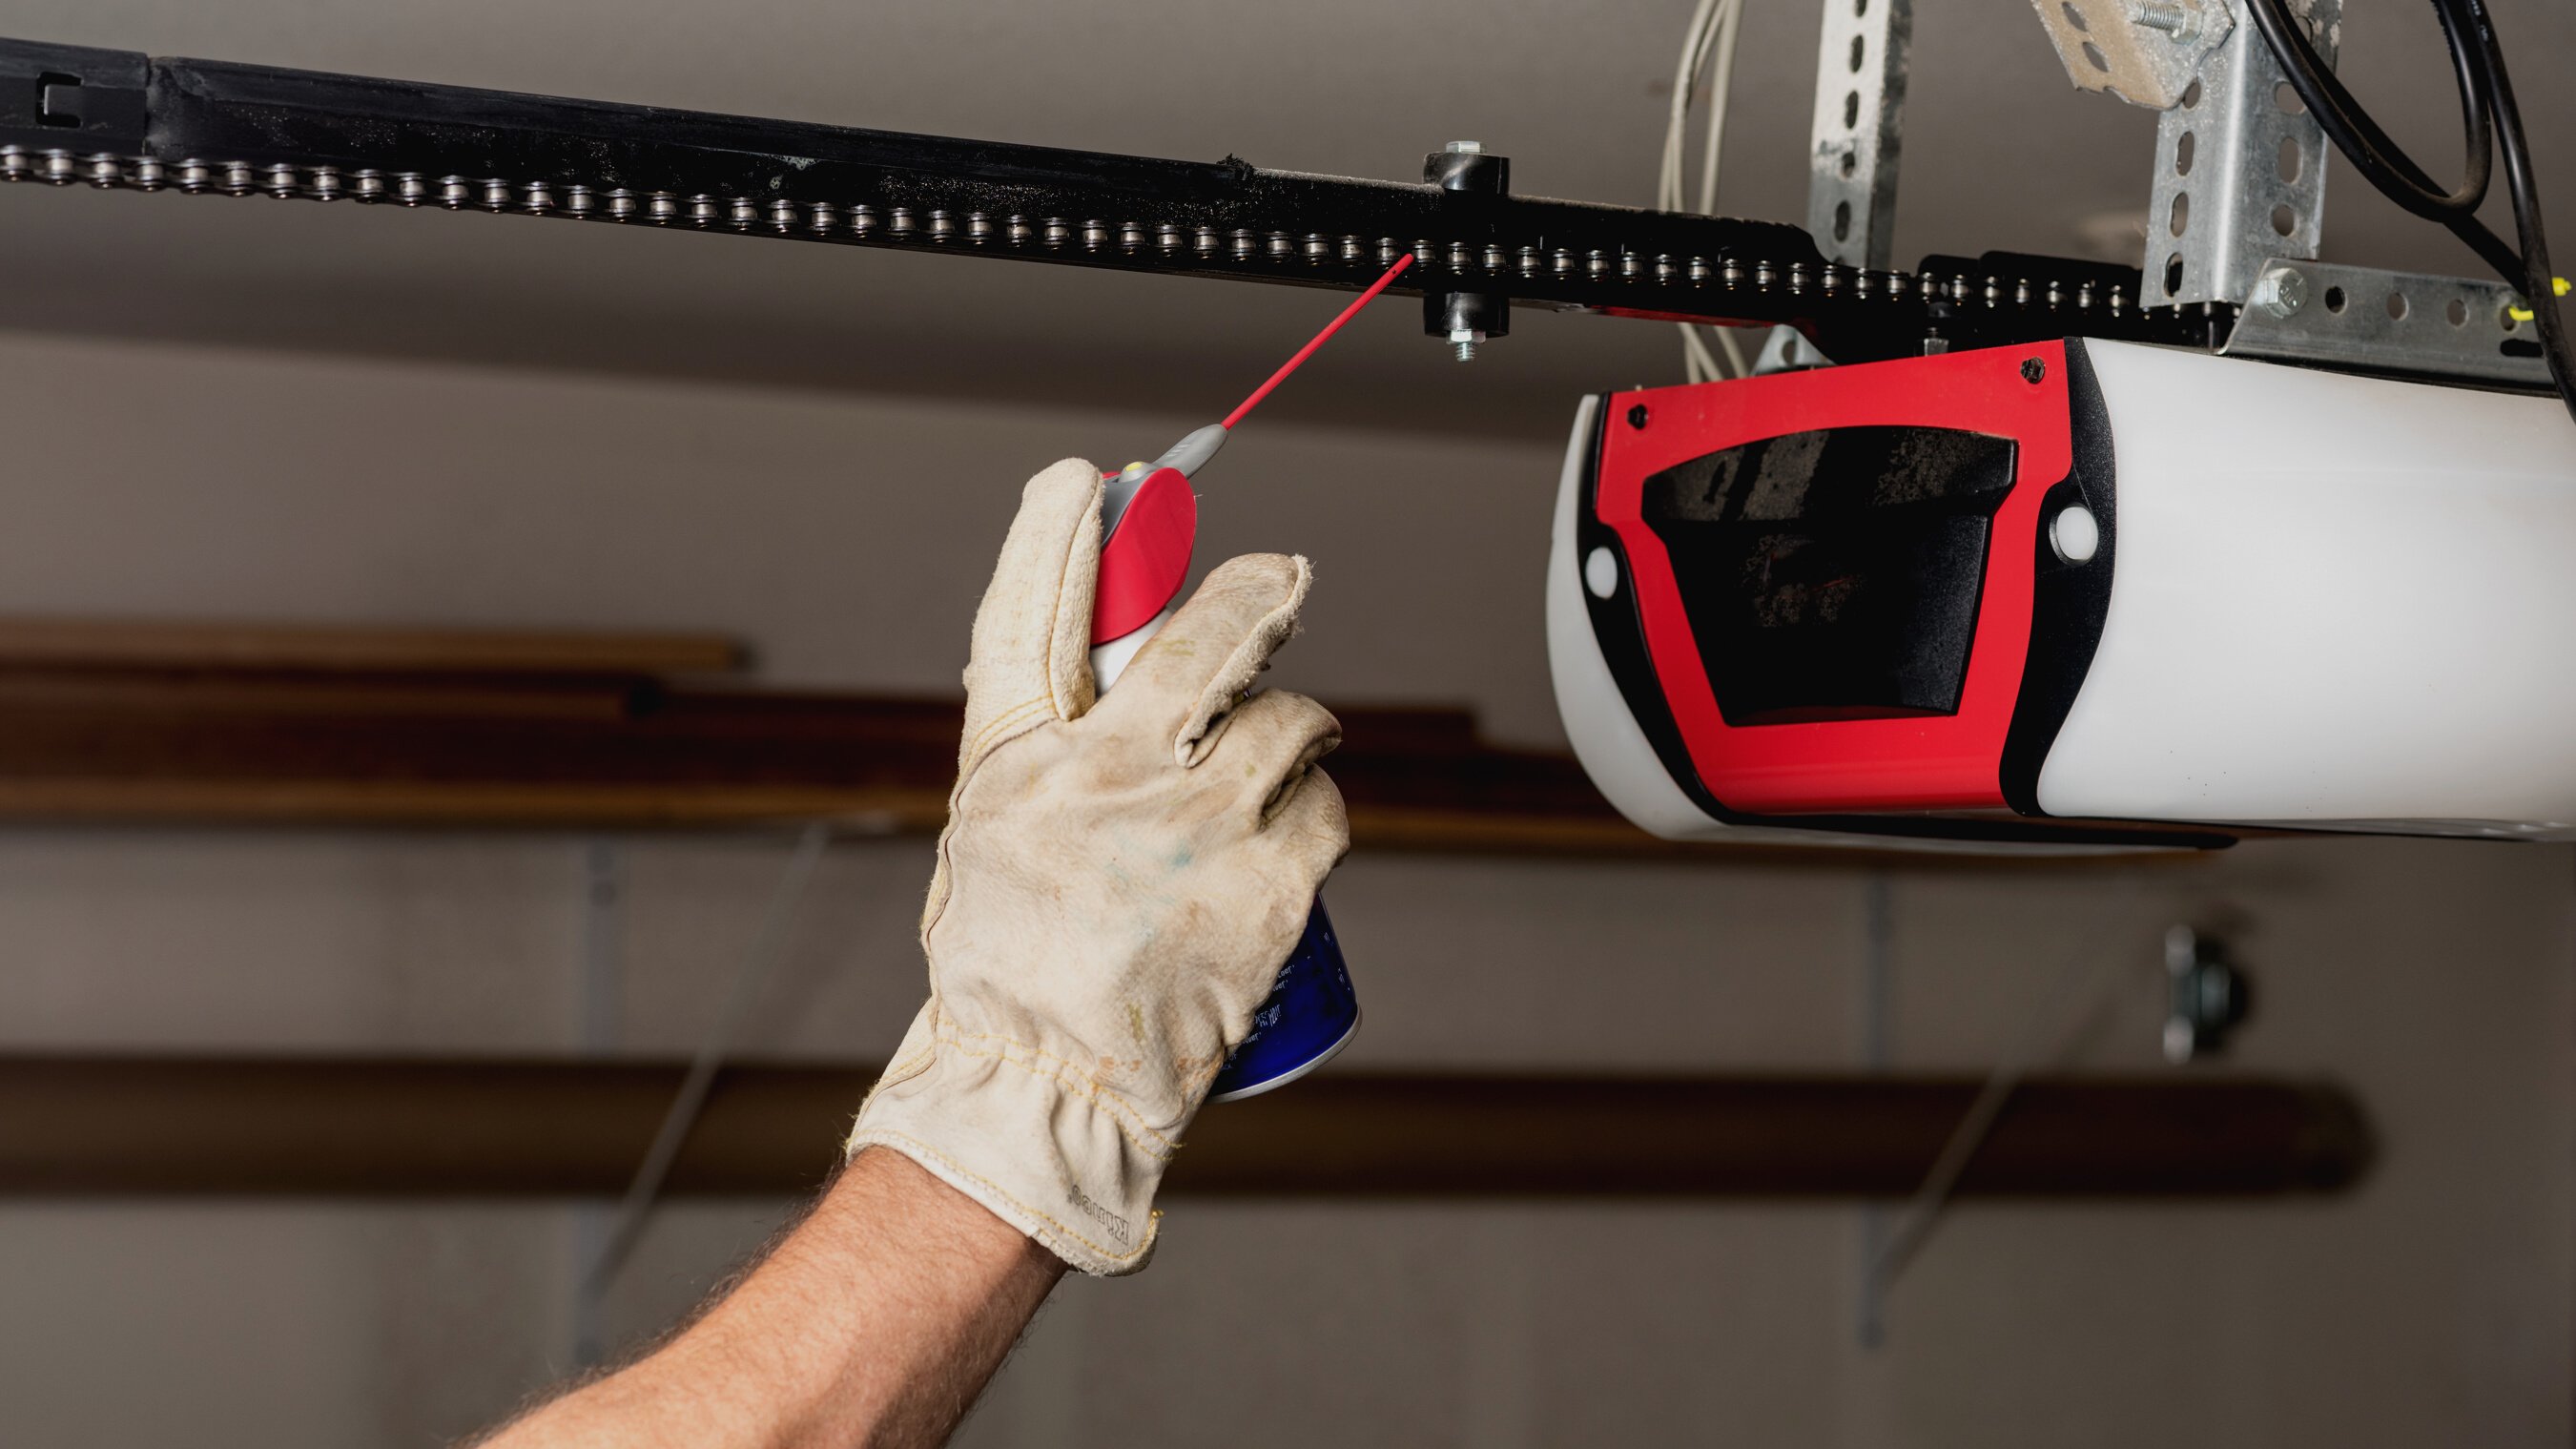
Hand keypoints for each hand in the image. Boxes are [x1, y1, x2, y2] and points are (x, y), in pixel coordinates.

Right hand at [848, 458, 1348, 1273]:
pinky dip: (1318, 806)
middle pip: (1202, 639)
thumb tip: (1118, 676)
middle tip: (1281, 579)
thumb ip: (1051, 751)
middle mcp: (1108, 779)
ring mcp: (1195, 830)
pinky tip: (1296, 822)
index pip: (1032, 615)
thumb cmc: (1016, 966)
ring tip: (1289, 744)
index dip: (1060, 537)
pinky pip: (1324, 806)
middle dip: (1256, 594)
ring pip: (1287, 721)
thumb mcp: (997, 833)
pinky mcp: (1268, 887)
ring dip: (1297, 722)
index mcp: (1022, 761)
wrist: (1051, 1088)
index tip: (1086, 481)